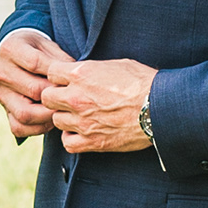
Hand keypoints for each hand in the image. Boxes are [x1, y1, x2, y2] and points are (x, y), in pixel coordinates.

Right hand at [0, 27, 65, 138]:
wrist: (16, 57)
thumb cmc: (36, 49)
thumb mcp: (47, 45)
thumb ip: (60, 59)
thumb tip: (74, 77)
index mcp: (10, 49)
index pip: (35, 63)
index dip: (56, 72)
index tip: (72, 77)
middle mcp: (0, 73)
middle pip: (33, 90)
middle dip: (57, 95)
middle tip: (73, 96)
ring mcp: (1, 94)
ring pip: (25, 114)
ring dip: (49, 115)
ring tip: (62, 109)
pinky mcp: (5, 111)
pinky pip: (19, 127)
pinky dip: (38, 128)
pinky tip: (51, 119)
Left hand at [42, 53, 158, 154]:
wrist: (161, 107)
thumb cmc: (143, 82)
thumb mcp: (116, 65)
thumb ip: (91, 70)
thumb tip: (81, 72)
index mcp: (81, 74)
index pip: (50, 73)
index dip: (58, 76)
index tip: (66, 80)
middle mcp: (76, 97)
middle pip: (46, 97)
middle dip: (55, 96)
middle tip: (68, 98)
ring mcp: (83, 121)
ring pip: (56, 120)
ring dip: (64, 117)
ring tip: (78, 115)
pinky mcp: (92, 141)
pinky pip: (67, 143)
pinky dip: (71, 138)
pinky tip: (81, 132)